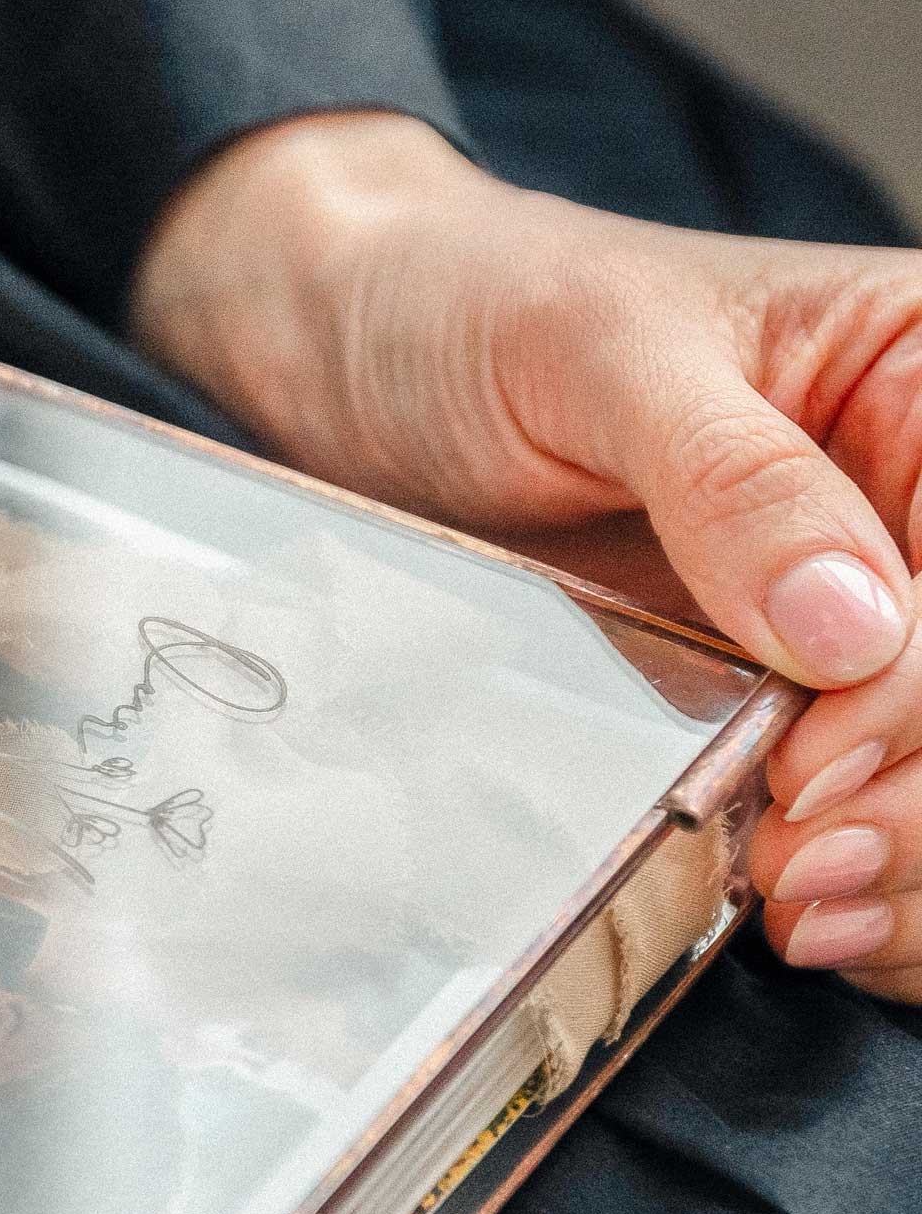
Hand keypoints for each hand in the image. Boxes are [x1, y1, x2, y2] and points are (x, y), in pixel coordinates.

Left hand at [133, 111, 921, 996]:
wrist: (349, 354)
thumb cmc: (480, 306)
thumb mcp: (600, 353)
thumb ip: (733, 479)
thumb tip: (856, 627)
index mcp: (921, 376)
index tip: (823, 761)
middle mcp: (903, 501)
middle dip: (918, 791)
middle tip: (801, 864)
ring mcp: (838, 606)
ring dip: (907, 860)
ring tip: (801, 905)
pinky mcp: (761, 687)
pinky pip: (849, 795)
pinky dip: (855, 875)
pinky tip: (791, 906)